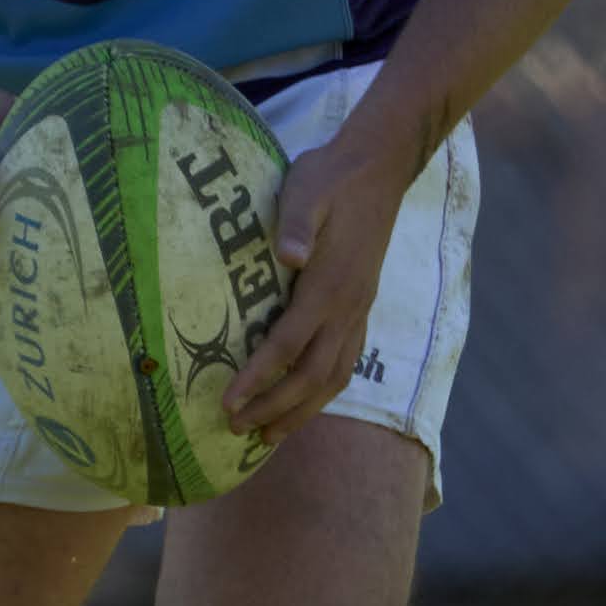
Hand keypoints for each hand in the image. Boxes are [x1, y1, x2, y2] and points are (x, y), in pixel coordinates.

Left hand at [219, 119, 412, 440]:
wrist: (378, 168)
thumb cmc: (331, 178)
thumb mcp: (306, 190)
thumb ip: (296, 224)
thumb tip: (288, 256)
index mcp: (329, 284)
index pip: (289, 344)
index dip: (258, 377)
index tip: (227, 402)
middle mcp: (348, 306)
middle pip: (312, 375)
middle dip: (274, 407)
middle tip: (235, 430)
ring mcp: (359, 309)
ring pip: (334, 376)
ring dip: (301, 410)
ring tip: (267, 436)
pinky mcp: (362, 306)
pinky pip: (347, 362)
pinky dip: (324, 391)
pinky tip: (306, 402)